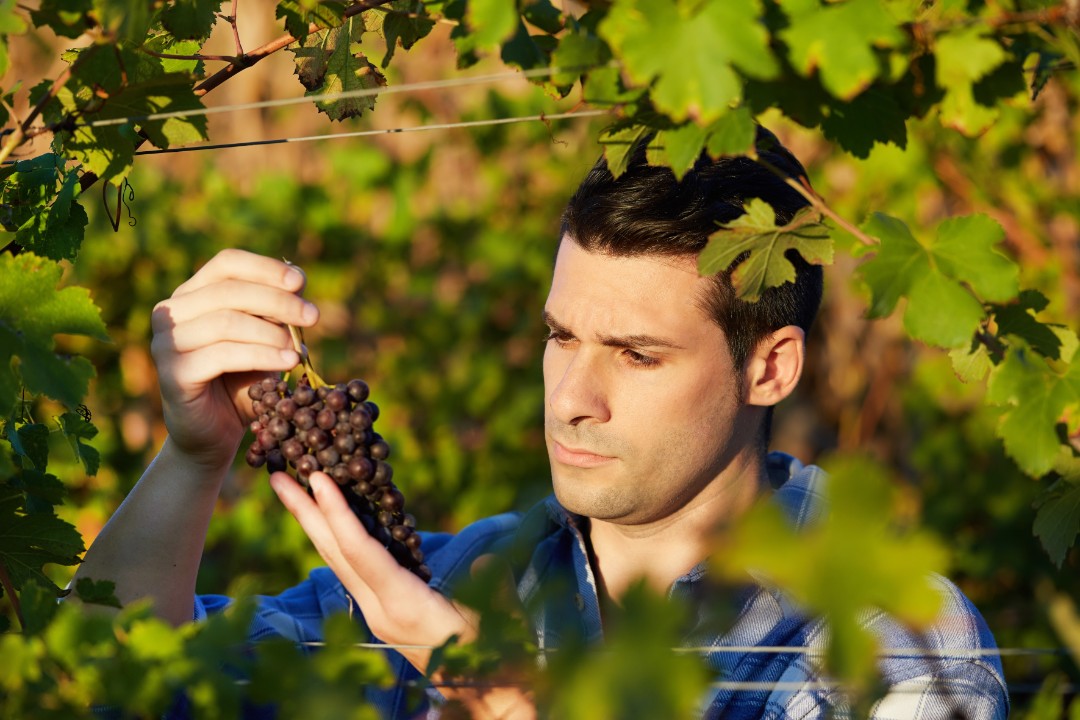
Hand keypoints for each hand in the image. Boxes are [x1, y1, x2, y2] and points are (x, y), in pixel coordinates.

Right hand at [150, 249, 317, 468]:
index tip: (301, 282)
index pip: (227, 263)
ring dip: (271, 333)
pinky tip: (288, 363)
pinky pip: (221, 355)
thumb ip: (274, 311)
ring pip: (226, 322)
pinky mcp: (172, 374)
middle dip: (277, 301)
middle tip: (313, 317)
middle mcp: (171, 313)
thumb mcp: (263, 339)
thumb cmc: (241, 380)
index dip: (265, 268)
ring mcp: (166, 343)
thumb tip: (298, 280)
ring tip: (298, 349)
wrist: (215, 433)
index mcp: (192, 294)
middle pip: (228, 290)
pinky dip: (261, 356)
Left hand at [271, 470, 536, 718]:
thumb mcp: (498, 621)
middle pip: (334, 553)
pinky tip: (330, 520)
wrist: (487, 696)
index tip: (316, 479)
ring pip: (338, 560)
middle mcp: (380, 610)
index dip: (338, 514)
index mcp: (403, 608)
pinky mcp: (384, 610)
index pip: (361, 554)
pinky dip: (338, 538)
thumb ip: (492, 587)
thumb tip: (485, 561)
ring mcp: (378, 612)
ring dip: (314, 522)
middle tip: (276, 475)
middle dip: (305, 512)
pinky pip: (353, 567)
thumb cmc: (496, 659)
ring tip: (292, 488)